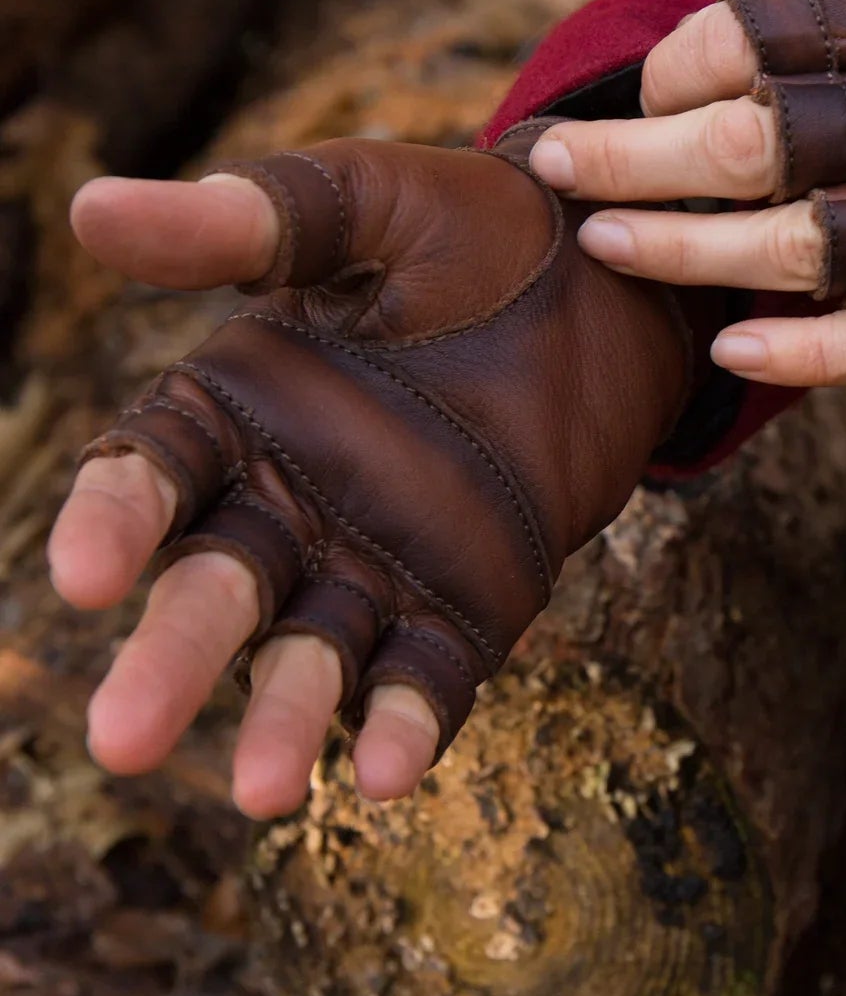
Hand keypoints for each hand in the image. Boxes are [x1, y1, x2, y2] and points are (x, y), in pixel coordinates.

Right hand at [51, 140, 688, 818]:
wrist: (613, 274)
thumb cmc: (471, 226)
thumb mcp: (363, 204)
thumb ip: (247, 221)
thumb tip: (93, 204)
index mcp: (237, 404)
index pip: (150, 475)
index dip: (113, 523)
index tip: (83, 575)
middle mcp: (288, 499)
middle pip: (214, 591)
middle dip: (171, 661)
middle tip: (120, 741)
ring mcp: (376, 560)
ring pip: (313, 654)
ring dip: (287, 720)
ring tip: (269, 791)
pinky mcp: (469, 601)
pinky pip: (428, 674)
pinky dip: (407, 722)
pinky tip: (388, 773)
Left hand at [531, 0, 845, 391]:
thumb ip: (841, 7)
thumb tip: (704, 52)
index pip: (736, 44)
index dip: (664, 74)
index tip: (637, 93)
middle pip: (734, 148)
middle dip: (621, 162)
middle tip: (551, 166)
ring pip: (782, 247)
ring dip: (675, 253)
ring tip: (600, 246)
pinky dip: (793, 353)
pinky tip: (726, 350)